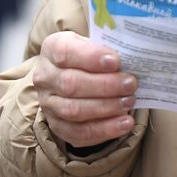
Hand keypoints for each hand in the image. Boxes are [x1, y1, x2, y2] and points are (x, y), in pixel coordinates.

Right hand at [35, 32, 137, 147]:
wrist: (72, 75)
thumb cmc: (87, 57)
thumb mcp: (92, 44)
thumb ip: (106, 48)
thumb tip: (131, 59)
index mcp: (51, 49)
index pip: (65, 52)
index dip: (91, 57)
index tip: (115, 62)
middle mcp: (44, 77)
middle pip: (70, 84)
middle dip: (105, 86)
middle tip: (130, 85)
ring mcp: (48, 104)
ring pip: (74, 110)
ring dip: (106, 108)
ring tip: (129, 102)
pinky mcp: (57, 126)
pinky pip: (79, 133)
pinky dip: (104, 130)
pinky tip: (124, 123)